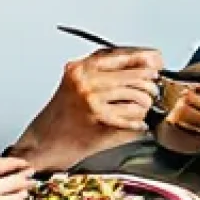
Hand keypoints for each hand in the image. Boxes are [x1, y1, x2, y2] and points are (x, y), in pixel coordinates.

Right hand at [11, 48, 162, 169]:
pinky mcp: (100, 119)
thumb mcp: (77, 85)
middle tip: (152, 91)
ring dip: (145, 105)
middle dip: (150, 85)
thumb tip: (143, 63)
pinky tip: (136, 124)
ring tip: (140, 110)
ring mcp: (94, 100)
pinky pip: (134, 116)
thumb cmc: (60, 118)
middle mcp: (87, 81)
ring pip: (138, 96)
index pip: (122, 56)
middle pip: (136, 75)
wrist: (43, 144)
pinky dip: (138, 122)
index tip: (156, 64)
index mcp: (81, 68)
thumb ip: (105, 72)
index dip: (145, 60)